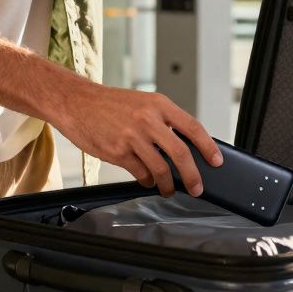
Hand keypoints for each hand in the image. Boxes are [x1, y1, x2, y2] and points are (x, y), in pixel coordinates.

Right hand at [49, 80, 222, 196]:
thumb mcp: (142, 103)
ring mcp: (132, 136)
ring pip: (161, 168)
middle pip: (180, 153)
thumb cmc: (109, 104)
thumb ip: (162, 121)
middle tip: (197, 187)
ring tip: (169, 189)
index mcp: (158, 104)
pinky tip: (147, 180)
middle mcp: (147, 119)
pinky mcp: (117, 152)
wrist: (76, 102)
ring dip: (168, 184)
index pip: (192, 127)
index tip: (216, 161)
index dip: (208, 146)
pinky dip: (147, 180)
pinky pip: (140, 173)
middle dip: (193, 175)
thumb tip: (185, 146)